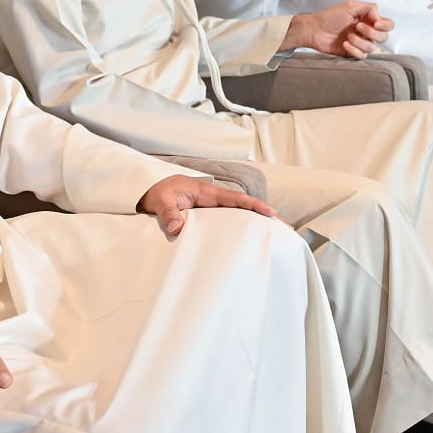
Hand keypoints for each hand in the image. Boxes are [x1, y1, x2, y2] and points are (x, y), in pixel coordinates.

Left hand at [137, 174, 275, 237]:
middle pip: (243, 207)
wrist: (146, 191)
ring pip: (238, 215)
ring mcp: (211, 209)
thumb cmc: (156, 193)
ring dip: (255, 223)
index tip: (271, 213)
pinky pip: (227, 222)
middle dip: (264, 216)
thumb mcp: (160, 201)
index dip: (254, 205)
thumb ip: (168, 213)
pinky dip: (241, 228)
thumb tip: (177, 226)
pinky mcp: (206, 217)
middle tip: (285, 228)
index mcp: (206, 193)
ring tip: (276, 237)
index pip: (235, 199)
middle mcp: (212, 200)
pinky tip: (250, 240)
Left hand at [286, 0, 392, 56]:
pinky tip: (345, 44)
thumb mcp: (350, 6)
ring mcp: (361, 43)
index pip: (388, 24)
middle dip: (372, 33)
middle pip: (384, 38)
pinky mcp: (354, 53)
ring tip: (348, 36)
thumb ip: (369, 8)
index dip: (385, 25)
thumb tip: (379, 17)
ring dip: (360, 41)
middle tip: (358, 26)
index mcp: (369, 19)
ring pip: (372, 48)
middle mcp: (367, 31)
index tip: (376, 22)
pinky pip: (362, 56)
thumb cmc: (330, 17)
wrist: (315, 30)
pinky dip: (354, 50)